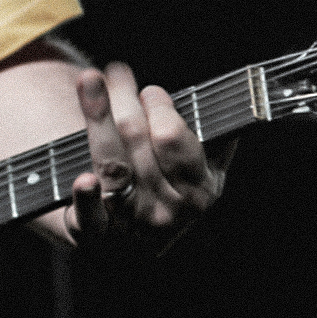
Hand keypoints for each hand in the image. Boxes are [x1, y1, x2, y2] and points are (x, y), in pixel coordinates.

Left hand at [65, 62, 233, 254]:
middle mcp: (168, 212)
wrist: (134, 246)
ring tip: (90, 79)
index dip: (160, 110)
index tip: (150, 91)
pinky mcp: (96, 237)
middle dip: (126, 100)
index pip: (173, 141)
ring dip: (98, 117)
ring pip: (112, 164)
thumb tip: (232, 102)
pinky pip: (89, 217)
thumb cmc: (168, 193)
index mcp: (199, 192)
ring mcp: (132, 226)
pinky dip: (86, 198)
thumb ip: (213, 142)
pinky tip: (83, 180)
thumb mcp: (203, 173)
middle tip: (117, 72)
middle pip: (138, 142)